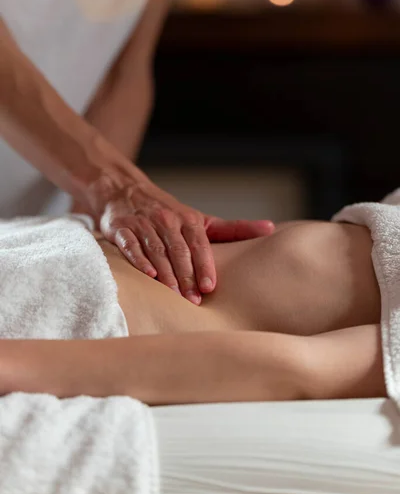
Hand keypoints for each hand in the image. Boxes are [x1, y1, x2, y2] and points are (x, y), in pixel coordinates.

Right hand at [99, 181, 274, 304]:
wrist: (126, 192)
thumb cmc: (170, 214)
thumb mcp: (201, 220)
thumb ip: (233, 228)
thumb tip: (270, 228)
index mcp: (188, 219)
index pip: (199, 244)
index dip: (205, 265)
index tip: (210, 287)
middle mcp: (166, 220)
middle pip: (178, 250)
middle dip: (186, 276)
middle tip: (193, 301)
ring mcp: (143, 224)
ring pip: (157, 250)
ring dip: (166, 273)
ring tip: (174, 295)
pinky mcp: (121, 228)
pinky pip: (130, 244)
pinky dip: (138, 259)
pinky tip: (147, 274)